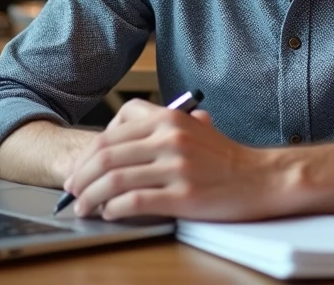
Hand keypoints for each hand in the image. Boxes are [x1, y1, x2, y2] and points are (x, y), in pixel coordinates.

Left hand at [63, 98, 277, 220]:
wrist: (262, 178)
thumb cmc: (226, 157)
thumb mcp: (193, 127)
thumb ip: (159, 126)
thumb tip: (117, 139)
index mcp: (168, 118)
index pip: (111, 132)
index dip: (87, 152)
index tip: (80, 166)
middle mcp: (170, 139)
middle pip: (106, 155)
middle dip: (81, 175)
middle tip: (71, 190)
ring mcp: (176, 167)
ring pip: (115, 180)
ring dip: (91, 196)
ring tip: (84, 207)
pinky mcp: (183, 196)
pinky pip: (135, 202)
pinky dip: (115, 209)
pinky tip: (110, 213)